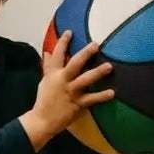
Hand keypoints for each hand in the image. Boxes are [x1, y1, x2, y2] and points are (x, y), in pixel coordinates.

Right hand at [21, 31, 114, 148]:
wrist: (42, 120)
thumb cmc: (44, 100)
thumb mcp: (45, 81)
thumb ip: (48, 66)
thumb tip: (46, 52)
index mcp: (53, 74)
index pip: (57, 55)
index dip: (63, 43)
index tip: (70, 32)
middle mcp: (62, 81)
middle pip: (74, 64)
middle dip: (85, 54)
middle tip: (96, 44)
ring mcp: (70, 92)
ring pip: (85, 80)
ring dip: (97, 73)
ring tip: (109, 66)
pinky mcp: (77, 104)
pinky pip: (91, 99)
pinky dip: (101, 96)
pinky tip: (112, 93)